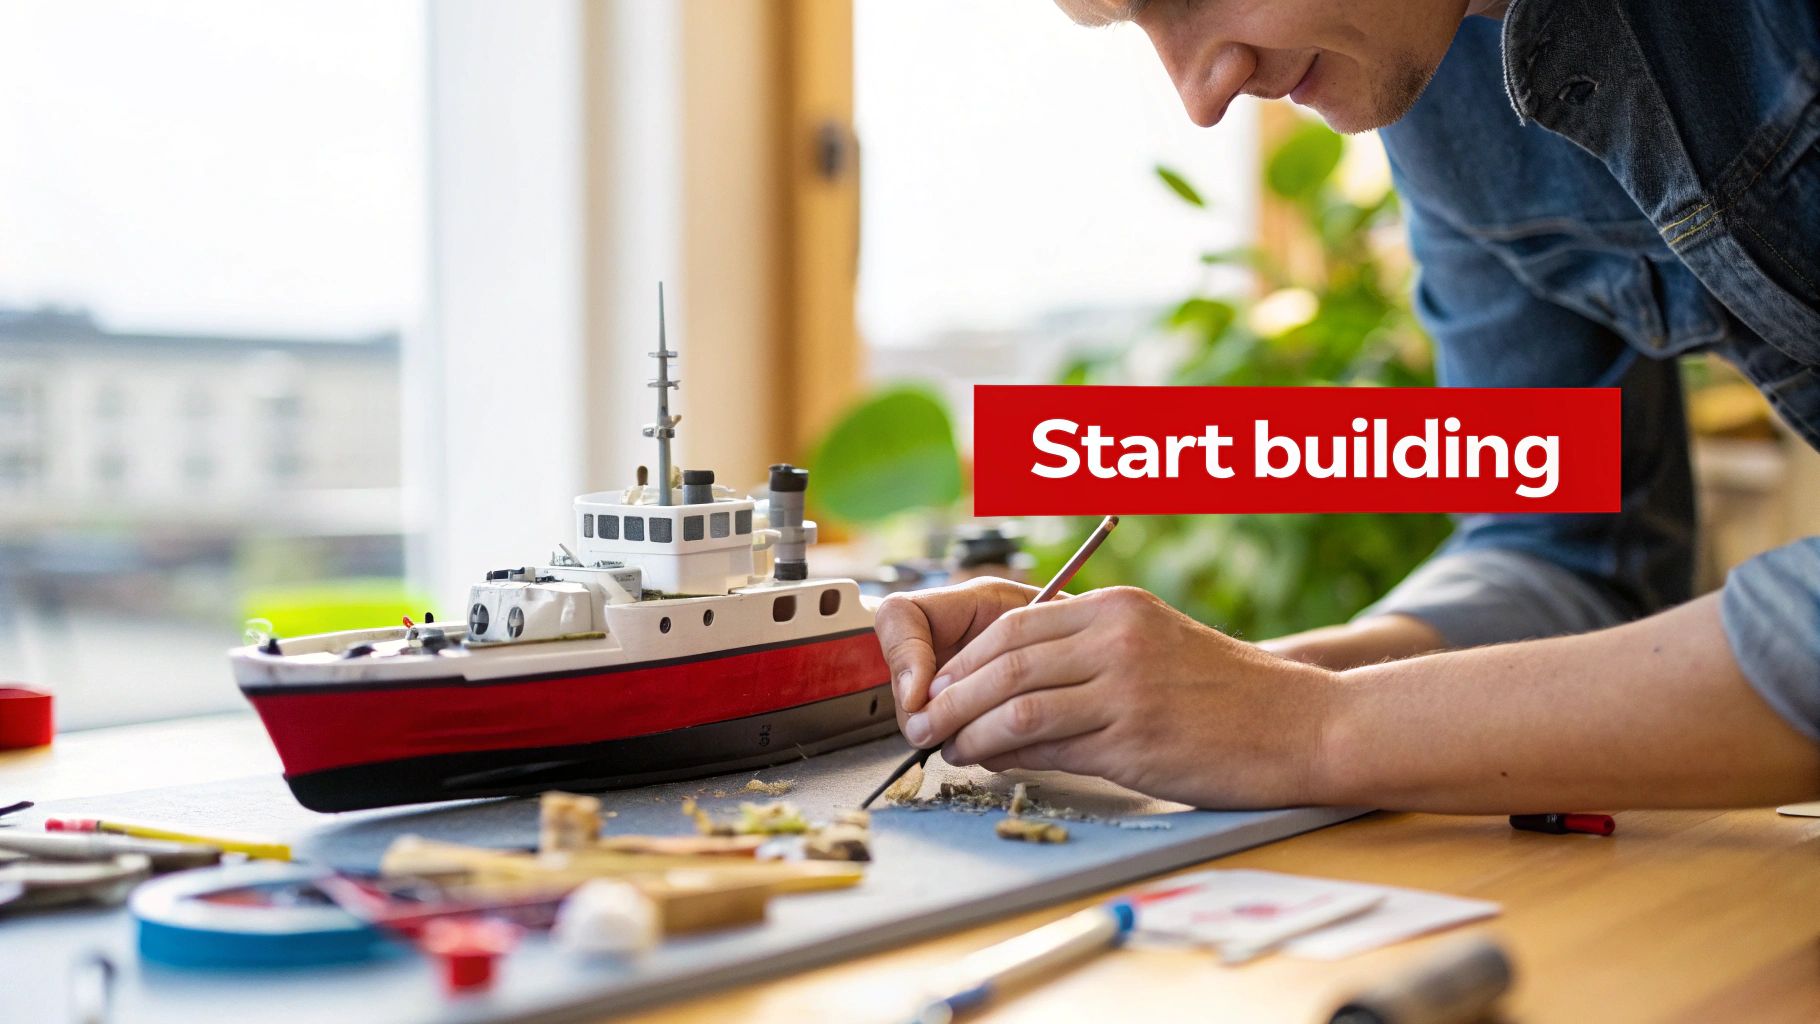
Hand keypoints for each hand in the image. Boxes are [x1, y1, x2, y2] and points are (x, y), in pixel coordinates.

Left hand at [875, 580, 1341, 807]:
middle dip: (949, 692)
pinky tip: (986, 762)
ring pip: (1013, 698)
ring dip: (965, 726)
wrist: (1305, 726)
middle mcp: (1116, 636)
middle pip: (1002, 656)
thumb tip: (1008, 701)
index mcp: (1117, 609)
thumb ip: (1085, 666)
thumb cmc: (1230, 699)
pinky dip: (1001, 751)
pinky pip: (1045, 739)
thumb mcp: (1154, 655)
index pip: (1013, 624)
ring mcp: (1125, 685)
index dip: (964, 659)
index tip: (939, 688)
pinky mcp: (1134, 736)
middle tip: (923, 721)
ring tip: (944, 746)